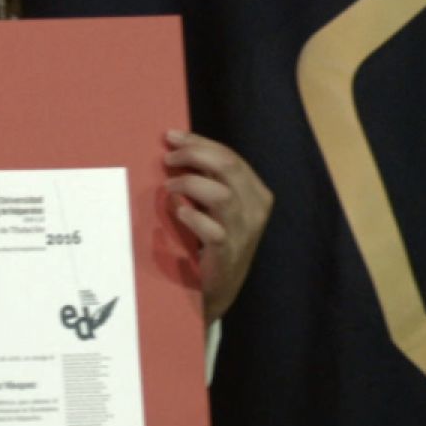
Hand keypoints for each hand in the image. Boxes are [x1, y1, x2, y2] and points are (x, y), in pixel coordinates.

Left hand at [163, 130, 272, 322]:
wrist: (220, 288)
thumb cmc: (216, 240)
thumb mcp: (220, 206)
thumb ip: (209, 180)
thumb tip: (179, 148)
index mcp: (257, 194)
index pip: (230, 157)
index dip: (199, 142)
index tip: (172, 137)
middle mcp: (256, 210)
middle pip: (228, 167)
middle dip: (194, 154)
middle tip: (168, 157)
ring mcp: (244, 233)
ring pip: (221, 195)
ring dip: (190, 184)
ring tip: (169, 187)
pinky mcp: (228, 253)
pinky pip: (212, 229)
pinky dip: (191, 217)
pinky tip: (178, 212)